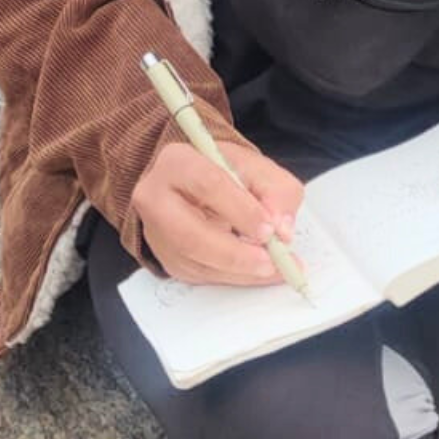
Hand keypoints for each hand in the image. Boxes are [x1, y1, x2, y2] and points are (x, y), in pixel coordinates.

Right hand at [132, 136, 304, 286]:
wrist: (195, 182)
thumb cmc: (224, 172)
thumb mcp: (257, 167)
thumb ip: (276, 191)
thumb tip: (281, 229)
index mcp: (177, 162)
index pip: (208, 185)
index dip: (242, 211)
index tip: (269, 229)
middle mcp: (157, 198)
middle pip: (191, 235)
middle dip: (236, 253)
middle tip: (271, 260)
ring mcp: (158, 232)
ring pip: (196, 262)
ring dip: (240, 271)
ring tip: (275, 268)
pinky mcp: (167, 258)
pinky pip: (202, 275)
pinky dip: (235, 277)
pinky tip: (258, 271)